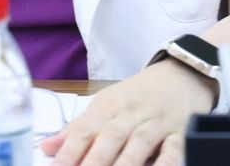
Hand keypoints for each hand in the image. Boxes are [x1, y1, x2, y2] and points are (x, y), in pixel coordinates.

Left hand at [40, 61, 213, 165]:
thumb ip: (77, 130)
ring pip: (139, 144)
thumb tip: (47, 148)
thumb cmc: (137, 96)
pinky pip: (173, 149)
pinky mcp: (181, 132)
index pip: (84, 130)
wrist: (182, 73)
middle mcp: (130, 114)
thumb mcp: (106, 105)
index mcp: (108, 107)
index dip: (69, 152)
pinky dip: (165, 163)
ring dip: (125, 164)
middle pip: (110, 137)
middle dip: (94, 161)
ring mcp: (156, 123)